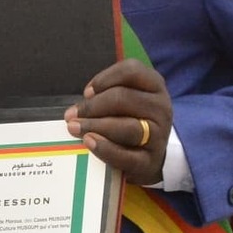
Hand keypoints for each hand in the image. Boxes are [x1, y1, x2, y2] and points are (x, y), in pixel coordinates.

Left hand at [66, 57, 172, 186]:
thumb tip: (77, 110)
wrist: (149, 156)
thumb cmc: (130, 120)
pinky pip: (126, 155)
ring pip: (127, 127)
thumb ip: (104, 97)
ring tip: (74, 127)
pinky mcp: (149, 161)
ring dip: (95, 125)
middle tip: (71, 115)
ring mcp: (158, 136)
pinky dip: (105, 148)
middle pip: (124, 98)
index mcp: (154, 86)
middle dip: (93, 106)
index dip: (104, 79)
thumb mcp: (125, 101)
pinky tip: (89, 142)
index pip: (132, 71)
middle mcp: (161, 108)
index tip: (87, 92)